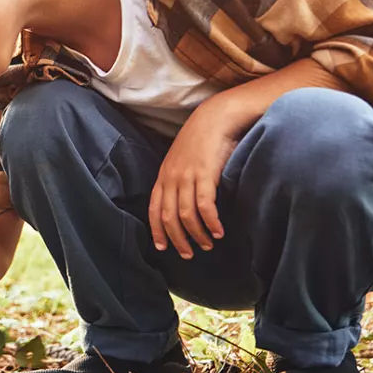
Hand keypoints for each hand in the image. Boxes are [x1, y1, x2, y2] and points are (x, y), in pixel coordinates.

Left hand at [149, 100, 238, 259]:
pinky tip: (219, 231)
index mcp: (164, 176)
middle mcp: (172, 178)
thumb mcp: (182, 160)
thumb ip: (179, 180)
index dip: (157, 230)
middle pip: (168, 217)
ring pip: (185, 215)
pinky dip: (210, 222)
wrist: (215, 118)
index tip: (162, 247)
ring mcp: (187, 176)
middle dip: (177, 240)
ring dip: (197, 234)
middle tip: (188, 254)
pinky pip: (204, 206)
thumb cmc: (202, 140)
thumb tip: (183, 203)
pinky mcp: (205, 174)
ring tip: (208, 244)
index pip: (154, 209)